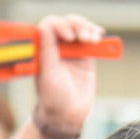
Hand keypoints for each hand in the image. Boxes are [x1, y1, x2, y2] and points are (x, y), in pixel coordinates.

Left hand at [33, 15, 103, 134]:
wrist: (68, 115)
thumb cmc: (53, 98)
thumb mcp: (48, 75)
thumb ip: (47, 50)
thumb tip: (44, 26)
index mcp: (41, 50)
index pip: (49, 26)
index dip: (59, 26)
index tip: (68, 37)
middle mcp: (55, 47)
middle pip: (65, 23)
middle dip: (76, 25)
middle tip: (82, 38)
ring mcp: (70, 50)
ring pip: (78, 27)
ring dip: (86, 28)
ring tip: (91, 39)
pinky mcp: (84, 55)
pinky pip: (90, 38)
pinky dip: (94, 33)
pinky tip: (98, 35)